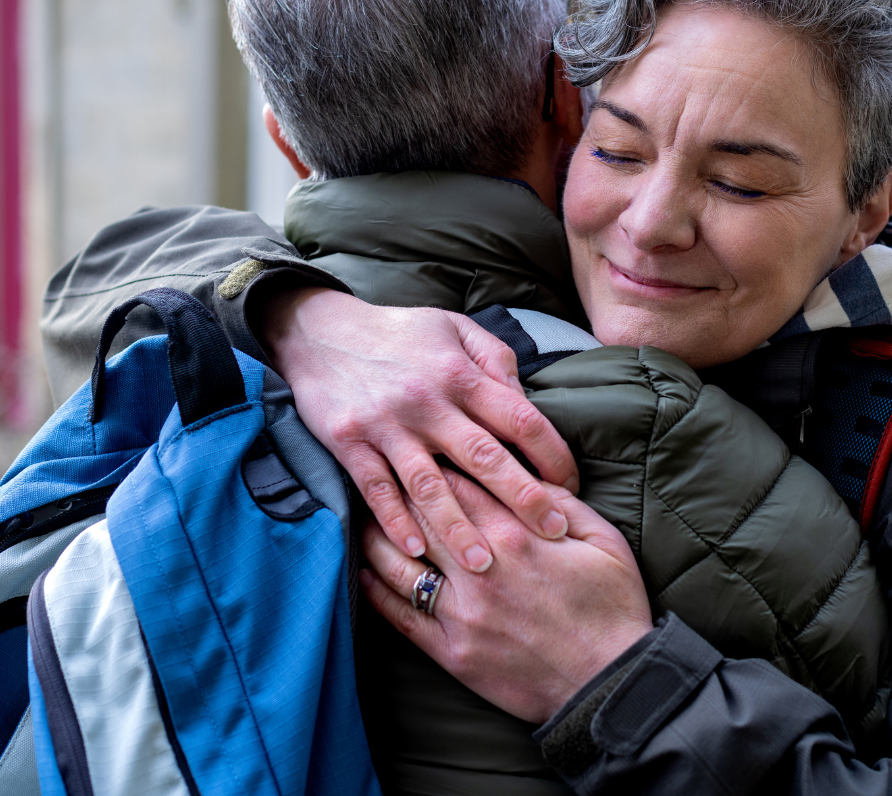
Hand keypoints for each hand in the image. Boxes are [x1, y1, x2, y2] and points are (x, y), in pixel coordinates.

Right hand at [258, 287, 579, 572]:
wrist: (319, 331)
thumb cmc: (398, 332)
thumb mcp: (453, 327)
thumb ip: (495, 358)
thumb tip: (527, 399)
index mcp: (460, 372)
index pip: (520, 418)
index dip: (552, 454)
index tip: (572, 486)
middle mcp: (427, 400)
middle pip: (484, 456)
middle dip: (523, 498)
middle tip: (553, 533)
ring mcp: (387, 424)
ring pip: (430, 484)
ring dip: (458, 526)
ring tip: (485, 564)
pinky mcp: (350, 442)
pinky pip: (376, 489)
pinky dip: (395, 521)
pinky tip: (415, 551)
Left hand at [359, 470, 652, 722]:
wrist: (612, 687)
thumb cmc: (613, 607)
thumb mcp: (602, 539)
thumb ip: (560, 501)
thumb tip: (525, 471)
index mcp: (515, 535)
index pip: (458, 484)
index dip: (433, 462)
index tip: (419, 448)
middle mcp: (480, 569)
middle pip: (420, 516)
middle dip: (395, 489)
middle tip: (375, 468)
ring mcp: (461, 613)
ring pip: (400, 562)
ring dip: (375, 535)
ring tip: (360, 514)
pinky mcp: (452, 652)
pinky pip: (401, 616)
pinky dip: (376, 590)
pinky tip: (362, 570)